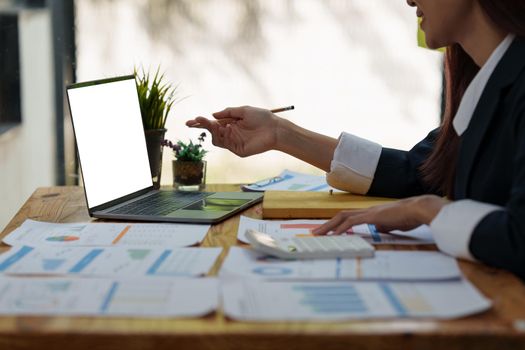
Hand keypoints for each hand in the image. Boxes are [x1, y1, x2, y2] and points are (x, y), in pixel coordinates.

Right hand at [186, 106, 279, 156]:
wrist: (274, 129)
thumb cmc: (261, 118)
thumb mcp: (243, 110)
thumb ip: (228, 112)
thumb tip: (213, 115)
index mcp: (231, 124)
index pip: (213, 124)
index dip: (201, 124)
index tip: (189, 122)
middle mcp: (231, 134)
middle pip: (212, 132)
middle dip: (204, 126)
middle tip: (198, 121)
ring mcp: (234, 143)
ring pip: (216, 140)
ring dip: (214, 131)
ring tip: (219, 124)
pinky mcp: (238, 150)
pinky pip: (225, 144)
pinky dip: (224, 136)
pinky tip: (229, 129)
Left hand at [311, 195, 448, 234]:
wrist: (419, 209)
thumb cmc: (410, 217)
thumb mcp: (393, 224)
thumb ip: (384, 226)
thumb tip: (378, 229)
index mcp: (371, 213)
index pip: (349, 217)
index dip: (336, 224)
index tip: (327, 232)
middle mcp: (366, 211)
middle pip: (341, 215)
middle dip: (327, 225)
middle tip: (315, 233)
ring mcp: (368, 212)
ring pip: (343, 217)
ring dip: (329, 226)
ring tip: (318, 234)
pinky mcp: (372, 216)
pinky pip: (352, 222)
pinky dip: (341, 229)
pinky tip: (335, 235)